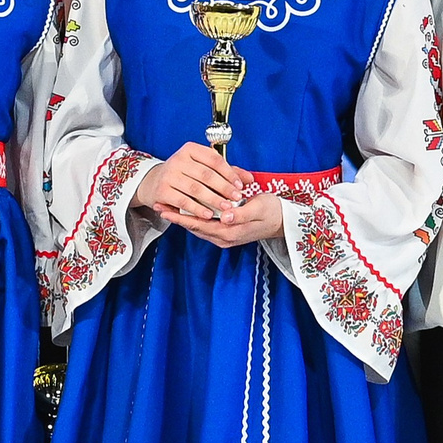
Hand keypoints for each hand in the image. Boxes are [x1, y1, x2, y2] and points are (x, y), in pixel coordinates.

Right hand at [137, 142, 249, 224]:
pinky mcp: (163, 191)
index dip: (229, 173)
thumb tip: (249, 178)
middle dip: (224, 188)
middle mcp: (178, 159)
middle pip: (206, 175)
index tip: (240, 185)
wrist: (154, 182)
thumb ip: (226, 172)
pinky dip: (197, 209)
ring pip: (196, 189)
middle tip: (236, 198)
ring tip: (226, 208)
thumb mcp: (203, 168)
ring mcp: (169, 175)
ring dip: (213, 200)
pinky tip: (209, 214)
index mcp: (190, 149)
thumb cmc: (185, 174)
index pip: (214, 160)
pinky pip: (183, 201)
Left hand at [169, 191, 283, 248]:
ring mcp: (225, 237)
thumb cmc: (273, 211)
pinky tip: (185, 209)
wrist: (284, 222)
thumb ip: (241, 213)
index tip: (164, 207)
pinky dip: (193, 218)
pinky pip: (205, 226)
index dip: (180, 216)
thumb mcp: (260, 208)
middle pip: (194, 227)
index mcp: (230, 232)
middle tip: (157, 204)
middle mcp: (224, 238)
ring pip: (198, 227)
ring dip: (182, 217)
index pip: (199, 224)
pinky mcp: (226, 233)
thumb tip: (225, 216)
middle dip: (175, 216)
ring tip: (165, 206)